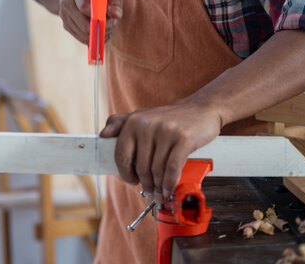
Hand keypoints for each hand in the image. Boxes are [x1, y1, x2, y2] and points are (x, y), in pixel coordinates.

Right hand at [58, 0, 124, 43]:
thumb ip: (116, 0)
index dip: (98, 15)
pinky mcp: (66, 26)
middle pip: (85, 25)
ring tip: (109, 24)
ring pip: (85, 35)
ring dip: (101, 33)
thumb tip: (116, 15)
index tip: (110, 16)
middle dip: (103, 27)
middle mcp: (66, 2)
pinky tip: (102, 28)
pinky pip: (83, 39)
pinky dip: (96, 38)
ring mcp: (64, 15)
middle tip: (114, 22)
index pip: (84, 6)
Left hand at [100, 102, 222, 203]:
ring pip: (157, 169)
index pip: (121, 154)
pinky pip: (172, 168)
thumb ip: (120, 124)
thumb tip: (103, 134)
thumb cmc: (171, 118)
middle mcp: (148, 124)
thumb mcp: (143, 116)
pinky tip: (169, 189)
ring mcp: (166, 131)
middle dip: (146, 184)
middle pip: (141, 166)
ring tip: (160, 194)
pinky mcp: (184, 138)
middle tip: (150, 193)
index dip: (125, 173)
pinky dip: (170, 183)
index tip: (132, 181)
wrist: (202, 109)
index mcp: (134, 121)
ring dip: (158, 187)